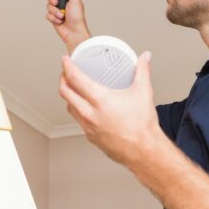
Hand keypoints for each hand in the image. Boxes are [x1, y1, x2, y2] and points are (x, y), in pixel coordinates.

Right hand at [45, 0, 90, 53]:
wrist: (74, 32)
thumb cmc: (77, 17)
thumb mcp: (75, 0)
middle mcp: (62, 3)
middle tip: (57, 3)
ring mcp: (57, 11)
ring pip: (48, 6)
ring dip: (54, 11)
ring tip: (62, 15)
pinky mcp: (53, 18)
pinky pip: (47, 15)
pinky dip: (53, 18)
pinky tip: (59, 21)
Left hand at [58, 51, 162, 166]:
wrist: (144, 151)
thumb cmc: (142, 126)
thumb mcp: (143, 92)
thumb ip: (143, 71)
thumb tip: (145, 58)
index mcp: (100, 100)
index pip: (75, 79)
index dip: (67, 66)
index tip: (66, 60)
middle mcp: (90, 114)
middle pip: (65, 92)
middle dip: (63, 79)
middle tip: (66, 72)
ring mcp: (88, 127)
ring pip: (69, 107)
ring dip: (68, 95)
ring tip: (72, 88)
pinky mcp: (90, 136)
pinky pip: (77, 120)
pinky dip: (77, 110)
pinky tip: (84, 107)